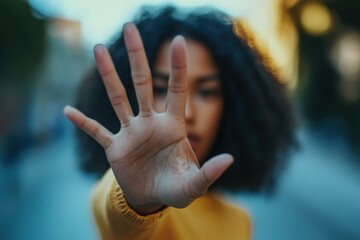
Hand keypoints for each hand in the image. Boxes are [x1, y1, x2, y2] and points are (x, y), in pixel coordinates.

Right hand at [64, 23, 232, 213]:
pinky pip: (96, 131)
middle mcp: (150, 122)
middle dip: (137, 56)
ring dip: (108, 75)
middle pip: (142, 83)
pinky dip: (83, 123)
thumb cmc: (176, 187)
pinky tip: (68, 111)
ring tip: (98, 48)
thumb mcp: (194, 184)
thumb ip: (210, 172)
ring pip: (118, 98)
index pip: (176, 90)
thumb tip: (230, 159)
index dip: (178, 67)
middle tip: (130, 28)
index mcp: (173, 126)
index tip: (179, 40)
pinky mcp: (115, 147)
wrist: (152, 198)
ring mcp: (131, 132)